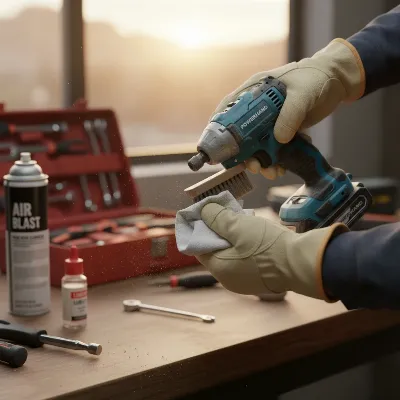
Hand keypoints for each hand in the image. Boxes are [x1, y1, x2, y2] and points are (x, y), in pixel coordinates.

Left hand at [196, 203, 348, 299]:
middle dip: (218, 230)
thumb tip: (203, 211)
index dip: (200, 228)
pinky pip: (245, 259)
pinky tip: (254, 232)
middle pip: (215, 250)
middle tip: (226, 212)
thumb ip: (217, 218)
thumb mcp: (238, 226)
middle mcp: (229, 279)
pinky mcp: (260, 278)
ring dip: (233, 237)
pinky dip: (245, 246)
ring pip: (232, 254)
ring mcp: (246, 281)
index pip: (199, 247)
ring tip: (242, 219)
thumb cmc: (268, 246)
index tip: (206, 212)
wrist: (303, 263)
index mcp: (220, 270)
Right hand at [211, 39, 364, 179]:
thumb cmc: (316, 78)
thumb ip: (291, 114)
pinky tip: (282, 168)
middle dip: (245, 154)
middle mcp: (257, 106)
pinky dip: (275, 160)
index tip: (219, 147)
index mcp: (255, 90)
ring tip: (272, 172)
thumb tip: (279, 139)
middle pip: (240, 133)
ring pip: (256, 144)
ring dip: (261, 161)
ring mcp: (269, 120)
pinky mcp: (281, 130)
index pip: (229, 108)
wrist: (336, 82)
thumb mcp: (302, 94)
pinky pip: (272, 148)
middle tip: (254, 166)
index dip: (219, 127)